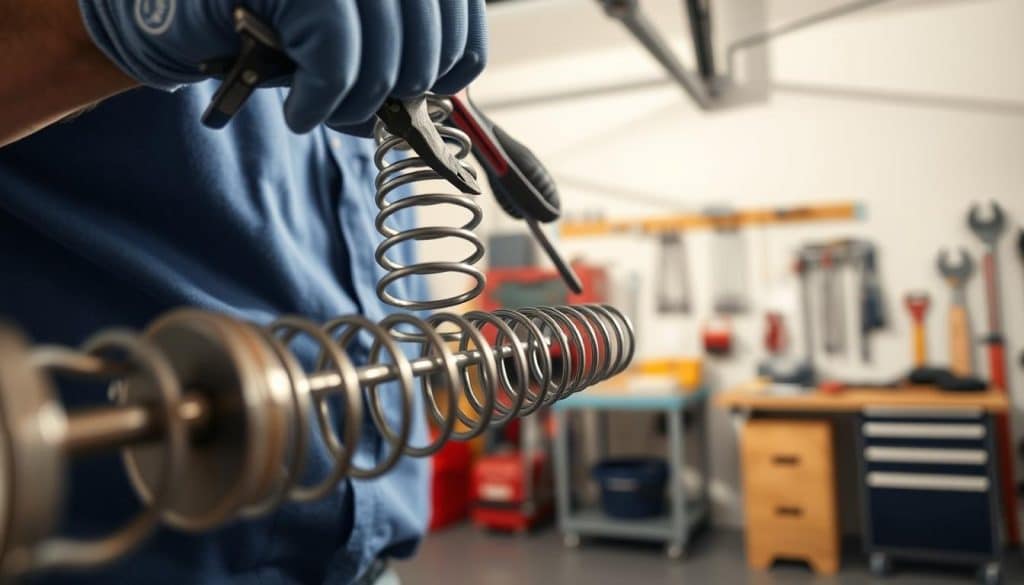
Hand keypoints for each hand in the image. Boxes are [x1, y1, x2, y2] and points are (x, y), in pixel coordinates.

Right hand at [78, 0, 487, 132]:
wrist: (169, 7)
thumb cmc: (264, 22)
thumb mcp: (342, 31)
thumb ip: (393, 48)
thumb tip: (437, 103)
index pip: (454, 3)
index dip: (457, 52)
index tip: (439, 85)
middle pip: (423, 31)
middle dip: (400, 88)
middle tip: (365, 108)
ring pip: (383, 52)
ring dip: (358, 104)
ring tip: (325, 111)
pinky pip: (334, 60)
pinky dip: (322, 101)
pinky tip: (300, 109)